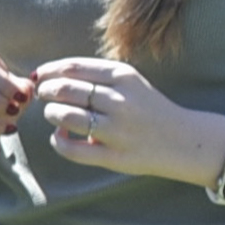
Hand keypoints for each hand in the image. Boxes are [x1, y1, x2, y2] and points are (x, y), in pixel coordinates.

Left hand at [24, 59, 224, 186]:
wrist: (184, 140)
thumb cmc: (148, 108)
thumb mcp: (130, 82)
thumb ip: (96, 76)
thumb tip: (49, 75)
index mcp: (124, 77)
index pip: (73, 67)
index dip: (49, 71)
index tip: (40, 76)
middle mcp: (120, 101)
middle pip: (64, 90)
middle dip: (45, 92)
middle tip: (42, 96)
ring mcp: (117, 130)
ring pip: (64, 116)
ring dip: (50, 114)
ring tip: (54, 115)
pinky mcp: (114, 156)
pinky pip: (71, 149)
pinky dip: (57, 141)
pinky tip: (60, 137)